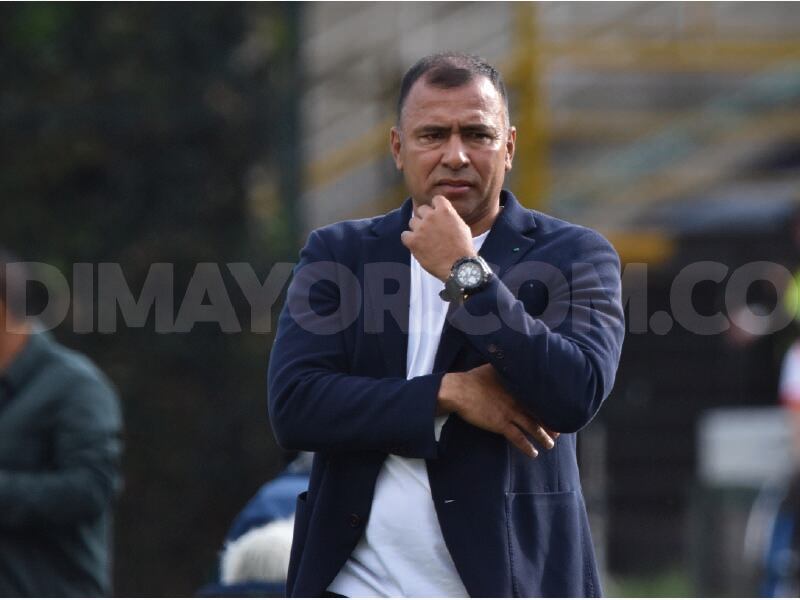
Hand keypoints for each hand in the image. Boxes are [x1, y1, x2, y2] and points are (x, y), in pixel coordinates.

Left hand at [400, 195, 474, 280]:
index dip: (436, 207)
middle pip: (422, 210)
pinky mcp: (413, 241)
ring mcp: (421, 228)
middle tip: (430, 228)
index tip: (436, 213)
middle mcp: (431, 216)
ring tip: (424, 239)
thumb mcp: (462, 227)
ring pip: (412, 222)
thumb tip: (445, 216)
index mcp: (445, 211)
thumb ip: (451, 217)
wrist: (459, 266)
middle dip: (425, 217)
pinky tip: (416, 245)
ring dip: (417, 229)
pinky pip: (404, 235)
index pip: (436, 199)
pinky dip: (409, 240)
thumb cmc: (463, 249)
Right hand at [437, 364, 558, 456]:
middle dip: (550, 424)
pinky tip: (533, 453)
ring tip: (550, 445)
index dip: (549, 407)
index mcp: (517, 387)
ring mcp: (510, 413)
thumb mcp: (493, 367)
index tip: (558, 412)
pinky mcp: (501, 424)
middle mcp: (517, 400)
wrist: (459, 390)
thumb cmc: (474, 378)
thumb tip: (512, 358)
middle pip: (539, 414)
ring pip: (532, 427)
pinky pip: (518, 438)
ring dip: (543, 437)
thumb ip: (505, 366)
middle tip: (558, 433)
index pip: (538, 398)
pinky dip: (527, 446)